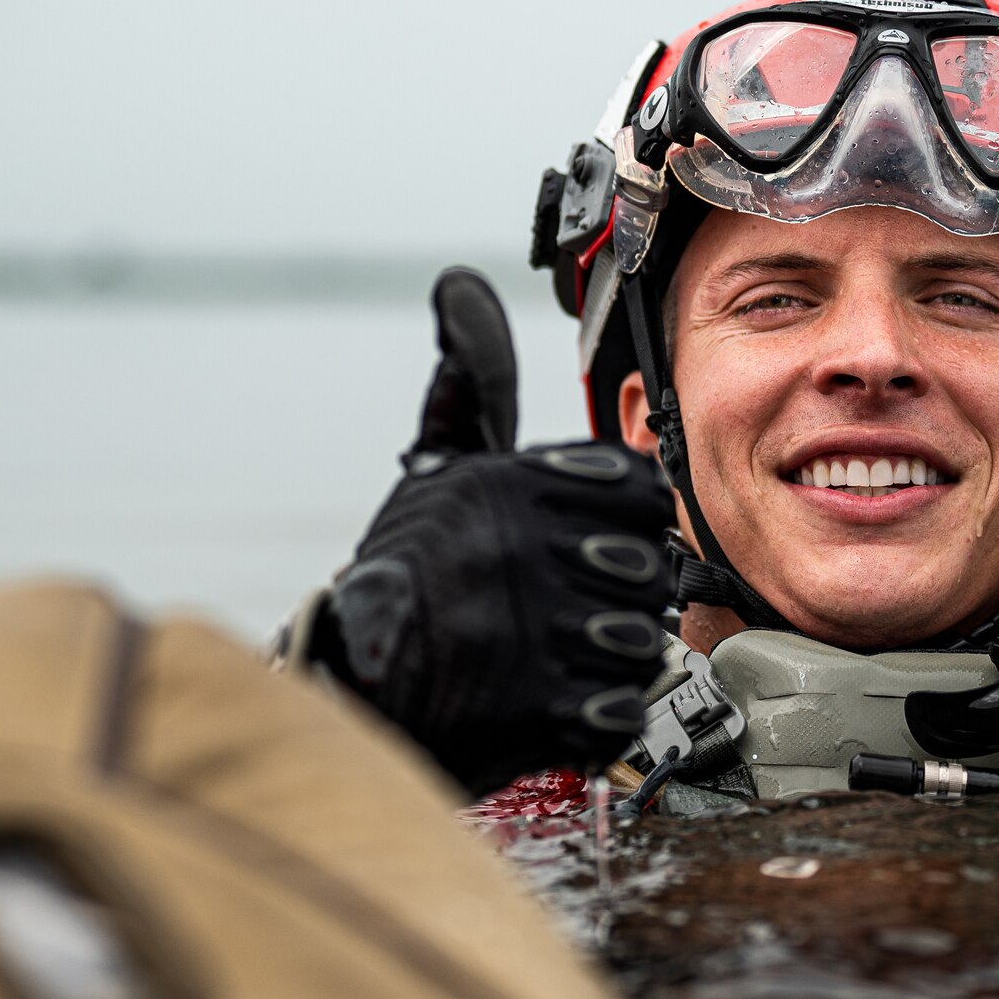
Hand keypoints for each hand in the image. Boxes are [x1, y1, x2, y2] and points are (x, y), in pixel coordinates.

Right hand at [313, 269, 675, 795]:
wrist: (351, 685)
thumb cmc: (407, 572)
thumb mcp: (436, 466)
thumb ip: (471, 385)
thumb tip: (460, 287)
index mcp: (505, 487)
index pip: (639, 490)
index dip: (631, 520)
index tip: (602, 538)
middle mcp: (514, 551)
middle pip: (647, 565)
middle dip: (620, 592)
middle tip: (581, 603)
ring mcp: (524, 631)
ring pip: (640, 637)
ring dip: (613, 653)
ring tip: (566, 650)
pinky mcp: (531, 709)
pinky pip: (621, 704)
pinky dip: (601, 711)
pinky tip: (562, 698)